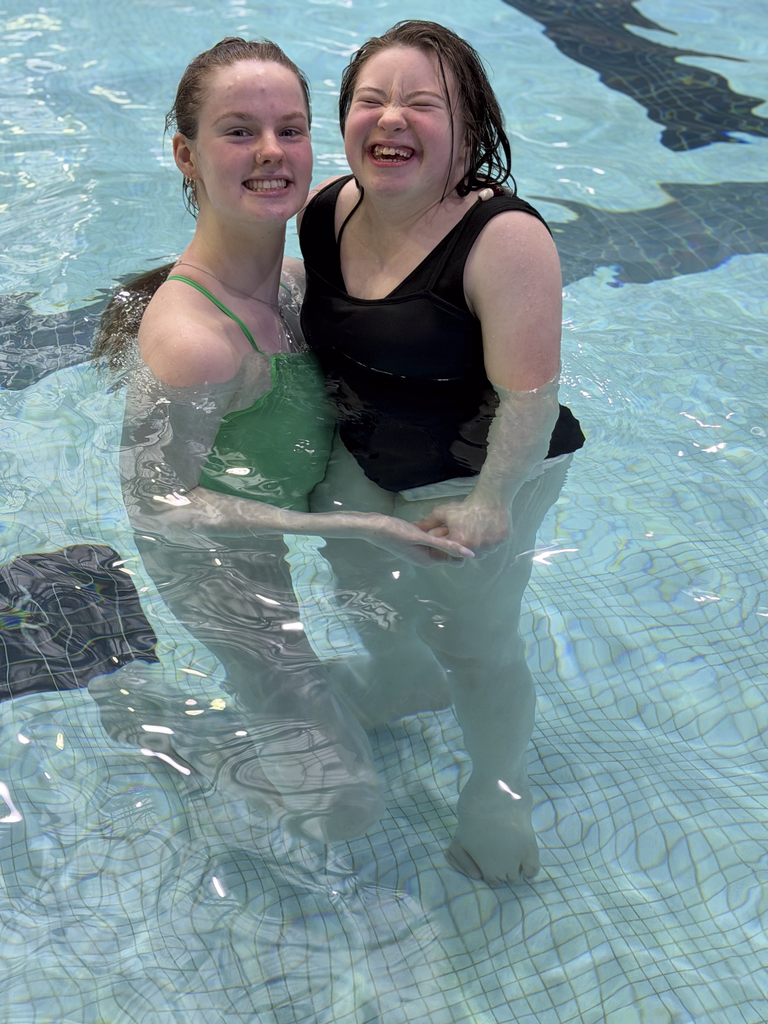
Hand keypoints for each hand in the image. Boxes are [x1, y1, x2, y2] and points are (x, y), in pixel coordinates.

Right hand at [358, 513, 473, 566]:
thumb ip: (445, 546)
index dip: (460, 547)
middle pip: (446, 550)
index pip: (454, 558)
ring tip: (443, 520)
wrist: (374, 527)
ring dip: (442, 533)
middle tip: (451, 522)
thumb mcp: (422, 537)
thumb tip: (467, 554)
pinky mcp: (414, 543)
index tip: (461, 531)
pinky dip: (433, 531)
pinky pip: (430, 538)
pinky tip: (432, 521)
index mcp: (429, 560)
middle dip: (451, 538)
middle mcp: (425, 559)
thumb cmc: (395, 532)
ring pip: (438, 543)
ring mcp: (418, 551)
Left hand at [414, 498, 510, 554]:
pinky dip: (489, 540)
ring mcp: (490, 545)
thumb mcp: (443, 513)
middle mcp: (474, 547)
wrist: (491, 498)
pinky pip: (493, 546)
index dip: (448, 544)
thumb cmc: (465, 506)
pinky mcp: (501, 541)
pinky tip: (486, 529)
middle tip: (465, 532)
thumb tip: (413, 528)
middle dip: (462, 546)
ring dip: (476, 545)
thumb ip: (427, 523)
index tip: (451, 536)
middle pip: (465, 553)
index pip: (449, 551)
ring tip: (475, 530)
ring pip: (480, 551)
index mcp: (458, 542)